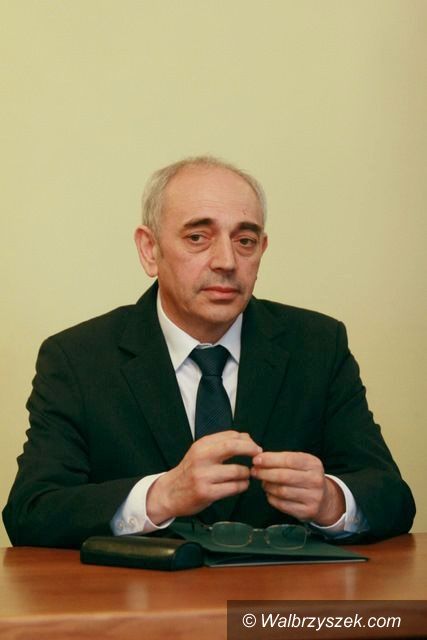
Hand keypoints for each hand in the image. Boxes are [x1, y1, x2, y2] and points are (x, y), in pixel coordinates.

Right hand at [146, 431, 261, 524]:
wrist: (169, 493)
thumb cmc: (189, 472)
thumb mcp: (200, 453)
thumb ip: (221, 444)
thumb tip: (247, 438)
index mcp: (201, 445)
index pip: (230, 436)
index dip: (247, 440)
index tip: (254, 446)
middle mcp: (201, 458)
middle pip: (233, 447)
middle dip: (250, 449)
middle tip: (258, 455)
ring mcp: (203, 476)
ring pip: (237, 471)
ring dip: (247, 473)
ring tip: (246, 475)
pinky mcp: (207, 492)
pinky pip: (233, 487)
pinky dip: (242, 486)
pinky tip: (241, 485)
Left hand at [251, 451, 344, 525]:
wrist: (325, 500)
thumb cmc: (305, 477)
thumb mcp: (301, 463)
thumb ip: (282, 459)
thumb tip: (259, 459)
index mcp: (313, 464)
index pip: (289, 460)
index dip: (270, 459)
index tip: (256, 460)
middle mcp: (315, 480)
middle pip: (284, 476)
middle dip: (265, 473)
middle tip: (254, 471)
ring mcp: (313, 497)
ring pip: (282, 491)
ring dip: (267, 486)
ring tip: (263, 482)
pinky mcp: (307, 511)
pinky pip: (282, 505)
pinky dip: (271, 498)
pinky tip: (269, 493)